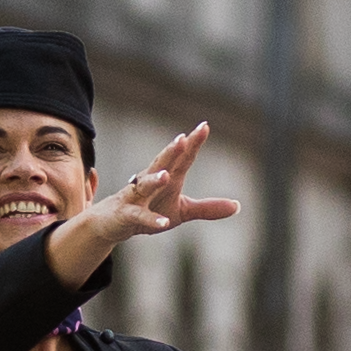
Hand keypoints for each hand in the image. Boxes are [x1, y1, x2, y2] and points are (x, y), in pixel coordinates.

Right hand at [47, 124, 240, 283]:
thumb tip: (238, 206)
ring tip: (166, 175)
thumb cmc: (150, 210)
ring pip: (144, 186)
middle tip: (182, 138)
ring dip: (154, 180)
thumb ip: (208, 208)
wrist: (112, 224)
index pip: (182, 158)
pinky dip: (152, 219)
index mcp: (166, 177)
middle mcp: (149, 181)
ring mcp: (135, 197)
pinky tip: (164, 222)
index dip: (192, 143)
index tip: (204, 126)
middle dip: (171, 152)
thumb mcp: (182, 211)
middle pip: (161, 163)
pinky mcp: (126, 215)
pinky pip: (139, 216)